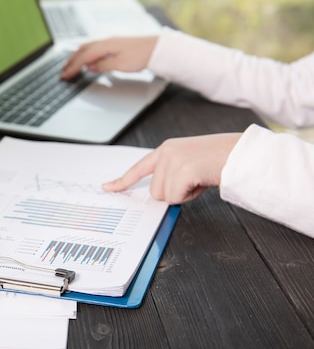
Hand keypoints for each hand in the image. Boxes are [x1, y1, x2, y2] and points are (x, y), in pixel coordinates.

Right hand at [61, 36, 157, 78]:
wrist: (157, 49)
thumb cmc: (142, 55)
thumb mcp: (120, 64)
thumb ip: (103, 66)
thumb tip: (90, 67)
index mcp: (106, 45)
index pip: (84, 57)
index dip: (73, 67)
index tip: (65, 75)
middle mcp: (107, 42)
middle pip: (83, 50)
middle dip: (71, 61)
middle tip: (63, 70)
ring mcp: (111, 43)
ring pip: (88, 48)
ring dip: (78, 57)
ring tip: (71, 64)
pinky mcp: (115, 45)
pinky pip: (96, 49)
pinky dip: (87, 55)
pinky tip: (89, 60)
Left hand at [103, 133, 241, 203]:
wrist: (242, 154)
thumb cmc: (221, 161)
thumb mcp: (191, 162)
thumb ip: (172, 173)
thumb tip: (160, 196)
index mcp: (167, 149)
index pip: (139, 168)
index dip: (123, 181)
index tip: (107, 188)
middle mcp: (166, 152)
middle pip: (154, 192)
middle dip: (175, 193)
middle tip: (195, 181)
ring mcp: (173, 160)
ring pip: (164, 197)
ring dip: (184, 195)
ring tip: (201, 179)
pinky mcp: (182, 170)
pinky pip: (176, 198)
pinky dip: (191, 196)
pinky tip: (203, 182)